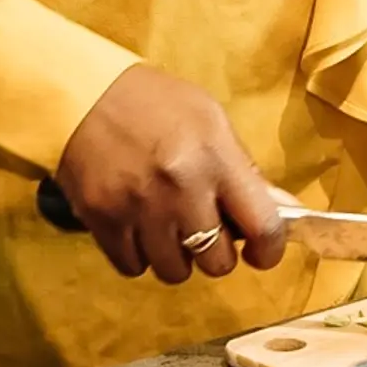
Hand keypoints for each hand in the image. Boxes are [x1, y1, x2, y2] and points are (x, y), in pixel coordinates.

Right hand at [55, 64, 286, 284]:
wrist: (83, 94)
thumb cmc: (155, 103)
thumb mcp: (211, 120)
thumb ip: (244, 170)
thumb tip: (283, 212)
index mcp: (215, 158)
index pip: (263, 226)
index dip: (269, 250)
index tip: (262, 252)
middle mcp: (181, 188)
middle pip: (217, 262)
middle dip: (218, 253)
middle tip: (206, 229)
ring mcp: (139, 208)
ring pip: (174, 272)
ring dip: (177, 257)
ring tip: (169, 226)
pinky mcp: (103, 221)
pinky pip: (133, 267)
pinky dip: (140, 255)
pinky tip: (139, 227)